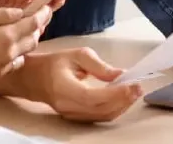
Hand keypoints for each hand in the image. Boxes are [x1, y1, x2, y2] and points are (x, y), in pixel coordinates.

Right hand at [0, 6, 50, 87]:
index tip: (48, 6)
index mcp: (7, 36)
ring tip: (22, 30)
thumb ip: (1, 14)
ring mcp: (5, 65)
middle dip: (38, 26)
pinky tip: (9, 48)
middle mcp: (11, 52)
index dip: (43, 12)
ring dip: (28, 39)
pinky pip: (16, 62)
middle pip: (34, 38)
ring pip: (26, 51)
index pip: (34, 22)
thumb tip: (19, 12)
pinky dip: (18, 53)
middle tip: (36, 16)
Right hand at [0, 48, 143, 122]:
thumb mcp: (76, 55)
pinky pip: (100, 117)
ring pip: (103, 115)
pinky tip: (123, 98)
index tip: (131, 84)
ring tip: (134, 92)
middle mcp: (67, 105)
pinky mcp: (77, 118)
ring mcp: (72, 114)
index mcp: (63, 87)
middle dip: (123, 99)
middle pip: (101, 109)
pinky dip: (115, 108)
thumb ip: (99, 65)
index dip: (114, 94)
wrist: (35, 79)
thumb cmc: (55, 64)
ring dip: (122, 105)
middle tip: (138, 86)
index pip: (92, 96)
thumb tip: (120, 75)